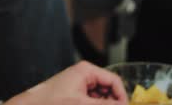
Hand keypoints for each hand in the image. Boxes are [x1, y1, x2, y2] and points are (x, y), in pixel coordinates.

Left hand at [9, 61, 127, 104]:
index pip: (114, 81)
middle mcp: (84, 74)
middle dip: (111, 102)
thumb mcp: (82, 103)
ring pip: (101, 96)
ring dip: (103, 104)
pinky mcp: (75, 93)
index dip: (121, 96)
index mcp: (87, 70)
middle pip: (108, 89)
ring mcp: (79, 84)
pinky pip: (91, 99)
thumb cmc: (50, 101)